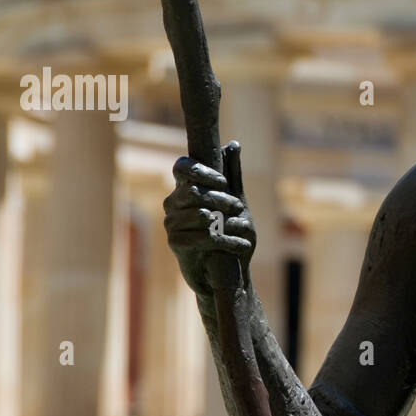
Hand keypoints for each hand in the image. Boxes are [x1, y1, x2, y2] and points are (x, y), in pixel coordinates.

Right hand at [164, 141, 255, 296]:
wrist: (223, 272)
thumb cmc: (228, 232)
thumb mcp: (235, 201)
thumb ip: (232, 174)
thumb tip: (234, 143)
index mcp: (185, 189)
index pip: (182, 167)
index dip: (201, 170)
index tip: (223, 181)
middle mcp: (173, 203)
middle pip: (193, 191)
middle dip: (220, 198)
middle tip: (239, 207)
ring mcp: (171, 223)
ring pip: (200, 214)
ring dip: (227, 222)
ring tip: (244, 229)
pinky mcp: (176, 243)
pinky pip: (202, 237)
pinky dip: (226, 240)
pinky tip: (241, 245)